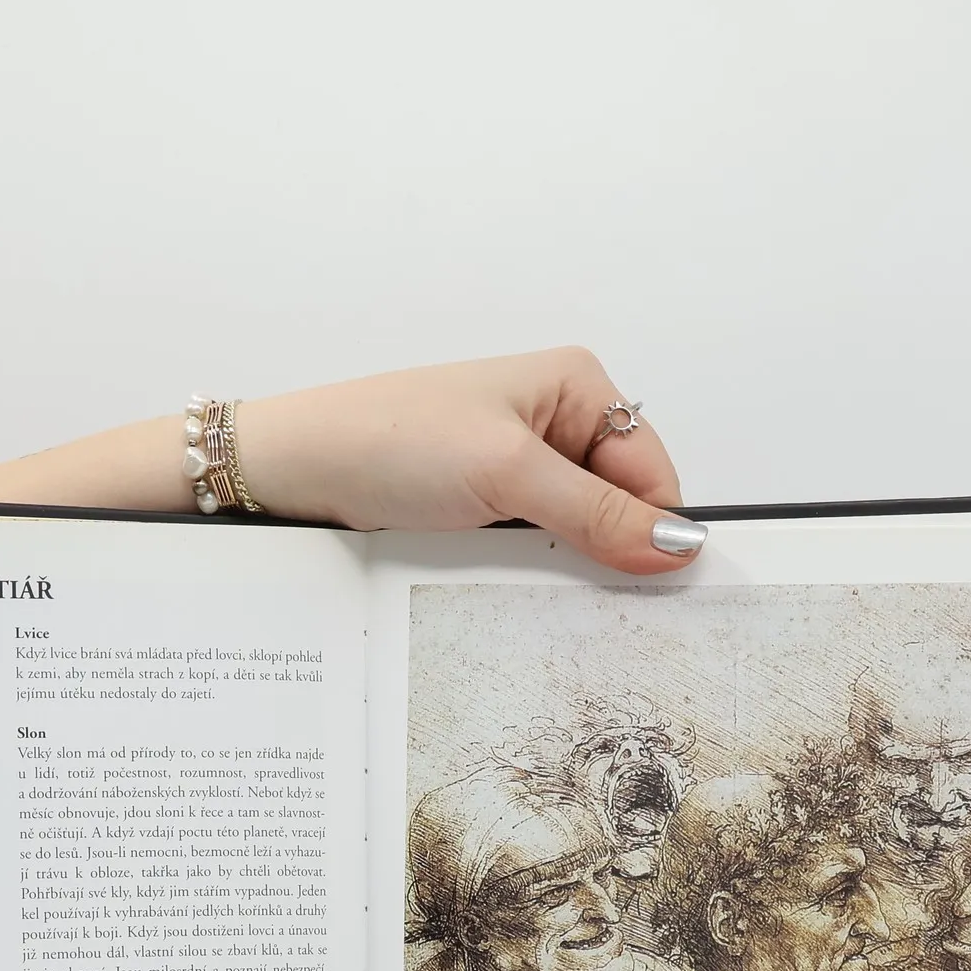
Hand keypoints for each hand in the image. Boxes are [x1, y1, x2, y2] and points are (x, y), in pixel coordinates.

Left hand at [0, 347, 704, 575]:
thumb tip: (677, 543)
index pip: (653, 473)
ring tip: (514, 566)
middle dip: (603, 550)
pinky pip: (530, 548)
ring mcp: (515, 465)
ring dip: (557, 564)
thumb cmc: (387, 441)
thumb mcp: (507, 475)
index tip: (645, 585)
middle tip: (571, 581)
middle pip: (617, 507)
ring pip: (573, 535)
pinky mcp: (480, 504)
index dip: (652, 531)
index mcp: (576, 385)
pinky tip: (495, 577)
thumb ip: (598, 513)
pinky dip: (521, 570)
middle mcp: (552, 419)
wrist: (292, 469)